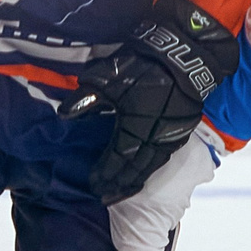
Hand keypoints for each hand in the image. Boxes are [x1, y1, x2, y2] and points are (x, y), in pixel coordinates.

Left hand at [61, 0, 240, 202]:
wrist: (186, 55)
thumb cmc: (143, 65)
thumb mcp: (108, 77)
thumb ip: (86, 99)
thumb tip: (65, 115)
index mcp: (133, 127)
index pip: (116, 159)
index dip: (104, 173)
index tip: (93, 183)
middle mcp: (153, 138)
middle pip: (134, 169)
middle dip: (119, 184)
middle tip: (106, 195)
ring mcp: (171, 136)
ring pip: (151, 166)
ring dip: (136, 180)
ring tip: (122, 191)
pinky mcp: (182, 130)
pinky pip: (164, 157)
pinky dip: (151, 168)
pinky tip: (144, 172)